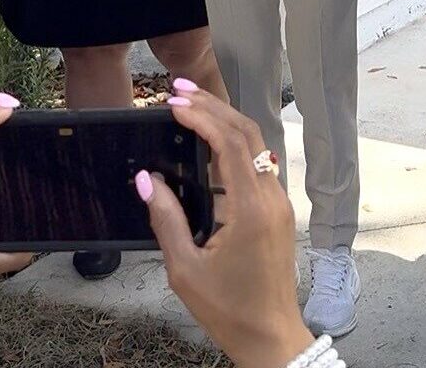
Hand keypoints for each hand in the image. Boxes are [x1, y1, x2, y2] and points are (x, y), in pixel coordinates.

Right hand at [139, 87, 312, 367]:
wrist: (271, 336)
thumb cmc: (229, 309)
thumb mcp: (185, 268)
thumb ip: (166, 219)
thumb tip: (146, 179)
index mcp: (251, 208)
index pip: (230, 143)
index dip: (202, 117)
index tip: (173, 102)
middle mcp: (272, 197)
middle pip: (247, 133)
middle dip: (213, 106)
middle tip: (178, 90)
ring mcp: (279, 203)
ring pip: (257, 146)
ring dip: (225, 122)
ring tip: (190, 108)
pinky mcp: (278, 212)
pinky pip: (260, 165)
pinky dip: (235, 145)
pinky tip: (210, 144)